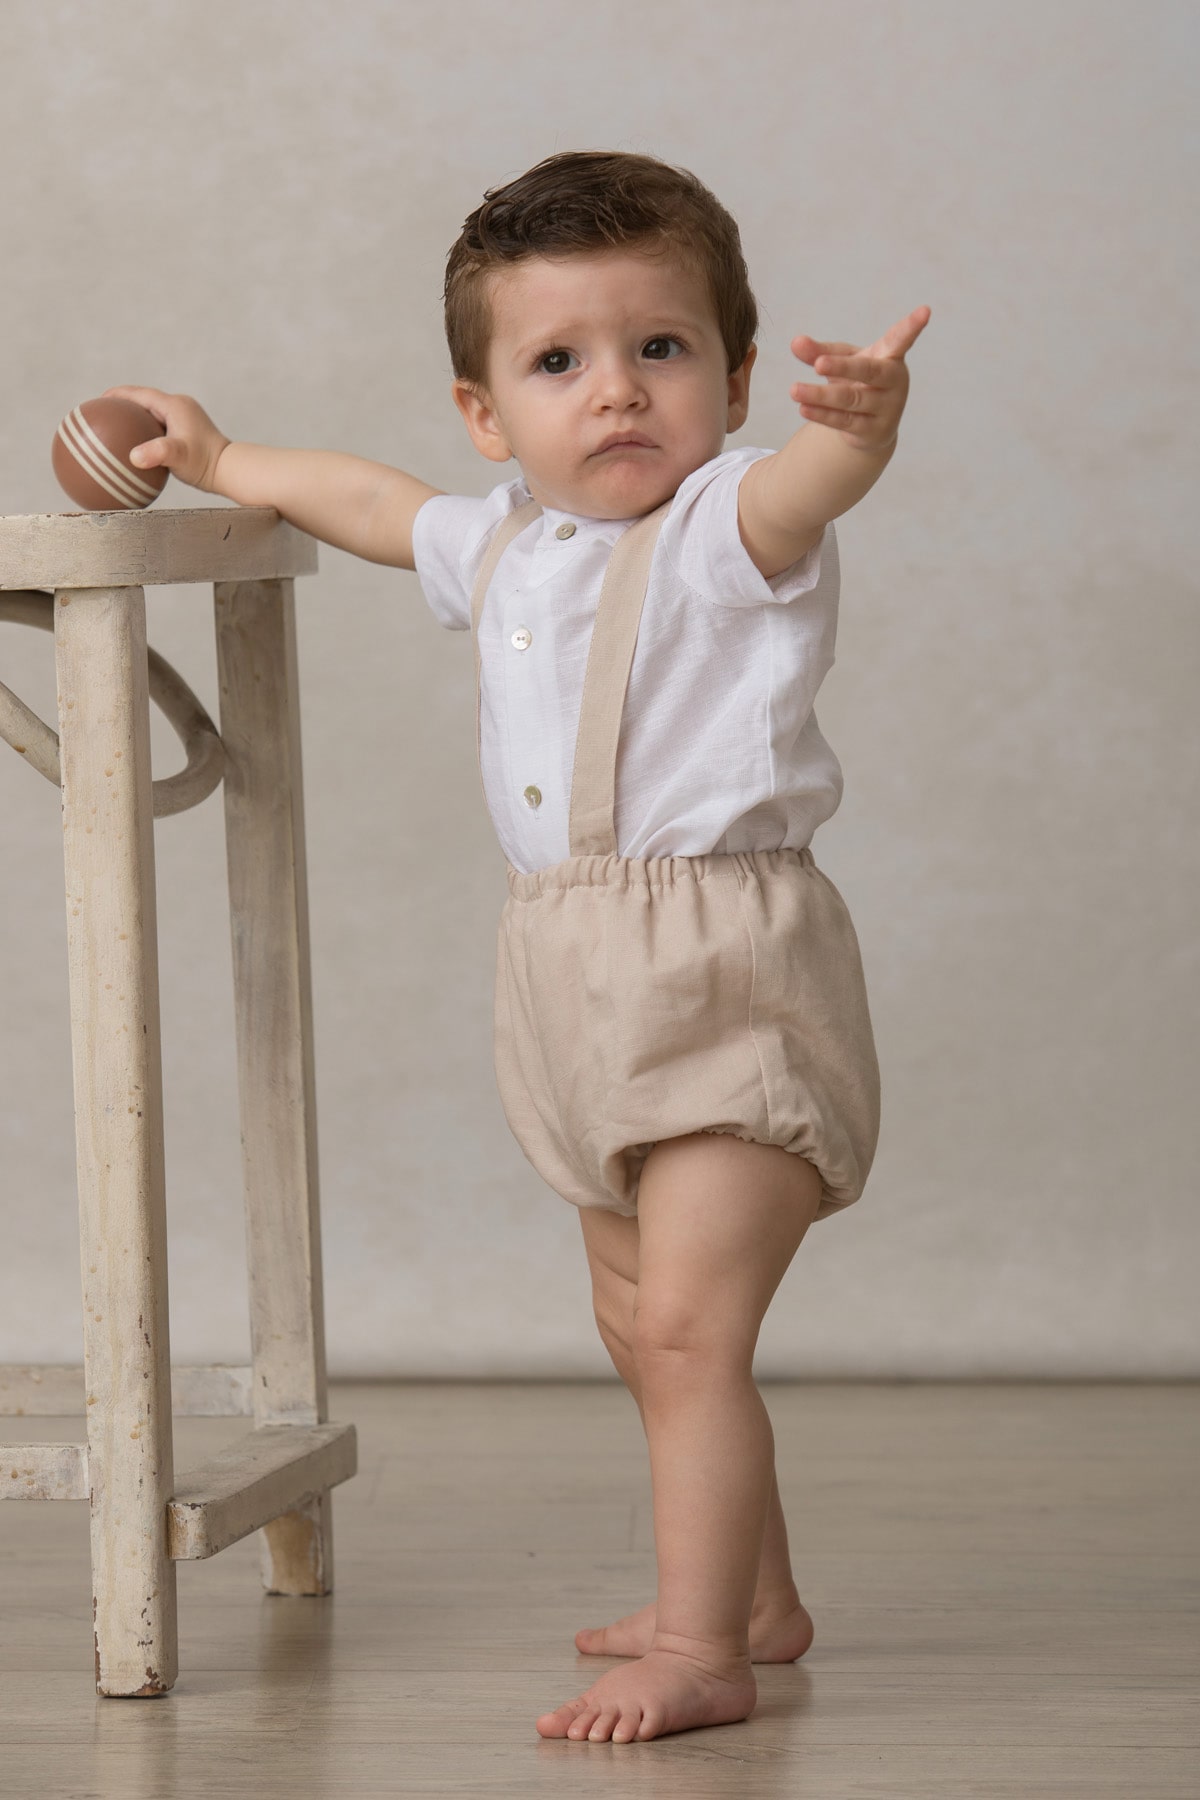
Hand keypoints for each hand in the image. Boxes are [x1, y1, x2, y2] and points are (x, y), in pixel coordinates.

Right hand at [100, 386, 231, 492]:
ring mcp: (183, 419)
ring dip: (132, 419)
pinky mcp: (186, 431)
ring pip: (151, 414)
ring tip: (113, 430)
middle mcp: (179, 407)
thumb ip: (157, 453)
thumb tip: (134, 457)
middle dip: (121, 406)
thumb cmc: (205, 463)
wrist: (230, 469)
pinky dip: (144, 433)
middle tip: (101, 415)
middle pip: (142, 401)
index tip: (97, 402)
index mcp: (173, 405)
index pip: (138, 393)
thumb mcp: (179, 456)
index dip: (116, 395)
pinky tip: (134, 448)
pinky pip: (158, 428)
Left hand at [790, 305, 930, 451]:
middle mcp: (893, 383)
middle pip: (868, 372)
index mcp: (890, 357)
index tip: (925, 310)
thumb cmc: (858, 381)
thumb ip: (820, 352)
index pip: (901, 339)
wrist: (871, 426)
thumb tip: (795, 342)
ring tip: (794, 390)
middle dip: (843, 367)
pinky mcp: (873, 432)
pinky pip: (843, 421)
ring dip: (820, 396)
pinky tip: (803, 407)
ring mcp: (886, 409)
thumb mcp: (842, 362)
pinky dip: (822, 414)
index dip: (912, 326)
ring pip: (850, 400)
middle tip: (819, 364)